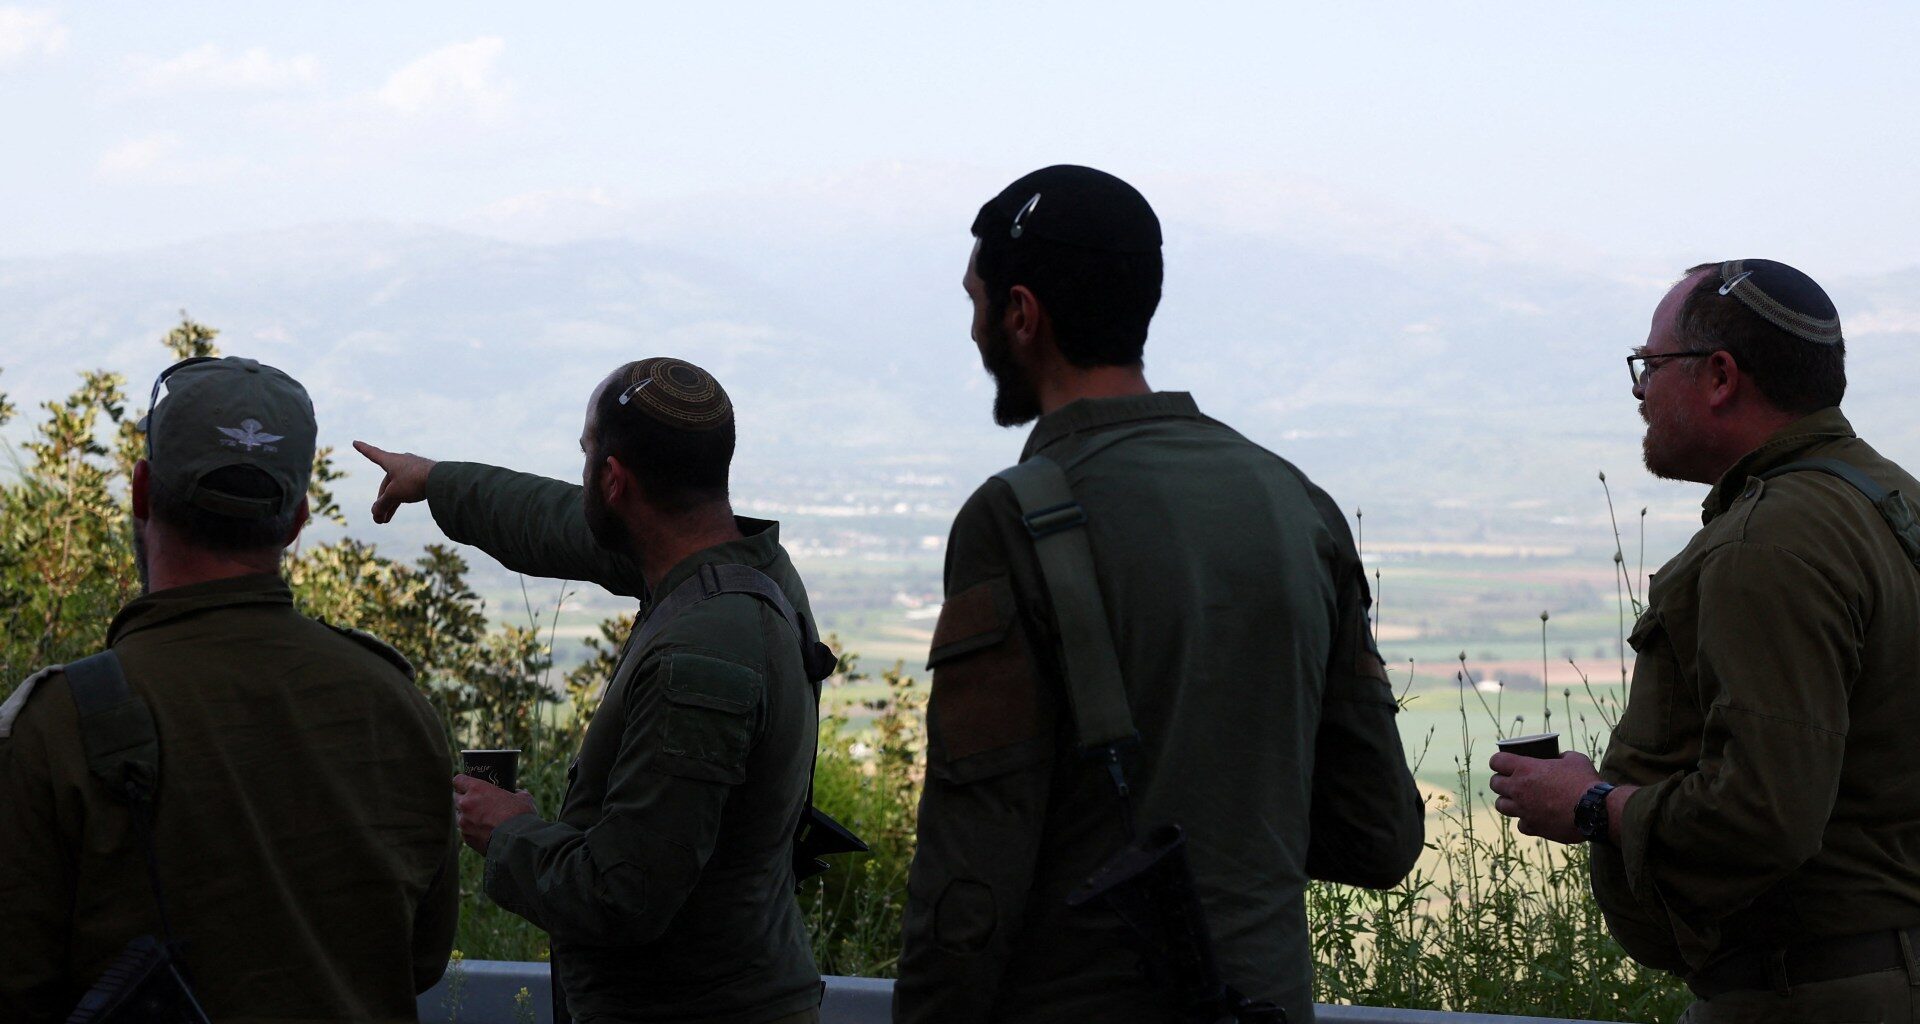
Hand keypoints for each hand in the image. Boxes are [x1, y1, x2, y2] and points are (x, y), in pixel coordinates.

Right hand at [352, 440, 435, 523]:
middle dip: (381, 502)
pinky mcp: (423, 477)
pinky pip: (408, 489)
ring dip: (390, 504)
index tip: (355, 442)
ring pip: (397, 488)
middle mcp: (401, 462)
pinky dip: (401, 499)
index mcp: (391, 460)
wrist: (442, 480)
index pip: (373, 454)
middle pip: (386, 483)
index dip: (363, 449)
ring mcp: (413, 469)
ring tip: (385, 521)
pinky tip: (398, 510)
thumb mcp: (394, 494)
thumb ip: (382, 504)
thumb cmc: (414, 482)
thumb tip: (375, 514)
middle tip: (378, 518)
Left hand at [452, 773, 538, 854]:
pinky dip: (472, 830)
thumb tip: (517, 793)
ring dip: (467, 816)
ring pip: (460, 815)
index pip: (458, 780)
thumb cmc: (521, 815)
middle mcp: (466, 804)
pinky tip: (485, 832)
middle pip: (456, 797)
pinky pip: (465, 831)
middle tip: (477, 802)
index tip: (468, 785)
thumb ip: (515, 793)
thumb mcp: (522, 797)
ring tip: (483, 820)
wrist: (518, 841)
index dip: (463, 782)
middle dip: (464, 798)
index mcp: (477, 789)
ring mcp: (464, 823)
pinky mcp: (467, 838)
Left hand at [1487, 750, 1601, 844]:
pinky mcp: (1533, 827)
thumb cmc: (1585, 782)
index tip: (1501, 763)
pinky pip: (1520, 824)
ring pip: (1501, 806)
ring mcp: (1524, 809)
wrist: (1595, 811)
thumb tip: (1559, 757)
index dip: (1497, 761)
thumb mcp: (1575, 759)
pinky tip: (1534, 817)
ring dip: (1507, 801)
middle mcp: (1519, 789)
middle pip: (1495, 784)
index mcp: (1526, 768)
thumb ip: (1562, 756)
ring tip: (1517, 800)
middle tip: (1510, 781)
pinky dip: (1525, 821)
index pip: (1496, 761)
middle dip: (1500, 781)